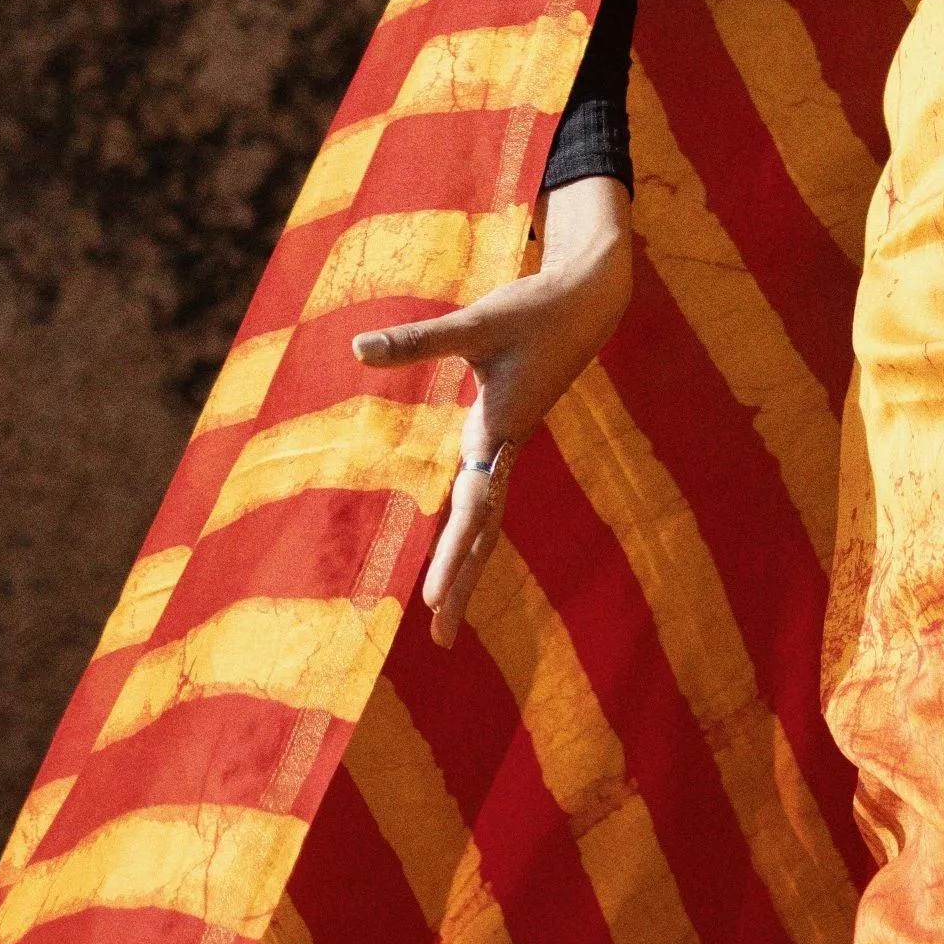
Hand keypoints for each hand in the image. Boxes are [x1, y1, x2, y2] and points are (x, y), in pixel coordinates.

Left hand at [350, 177, 632, 647]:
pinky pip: (487, 500)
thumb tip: (356, 348)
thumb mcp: (474, 324)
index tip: (430, 598)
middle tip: (440, 639)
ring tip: (445, 617)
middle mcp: (506, 450)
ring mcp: (509, 448)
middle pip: (483, 532)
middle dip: (461, 583)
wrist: (587, 305)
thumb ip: (417, 341)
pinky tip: (459, 550)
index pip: (474, 508)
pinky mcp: (508, 438)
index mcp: (499, 433)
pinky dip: (472, 534)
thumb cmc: (532, 311)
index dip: (452, 553)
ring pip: (488, 522)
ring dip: (467, 567)